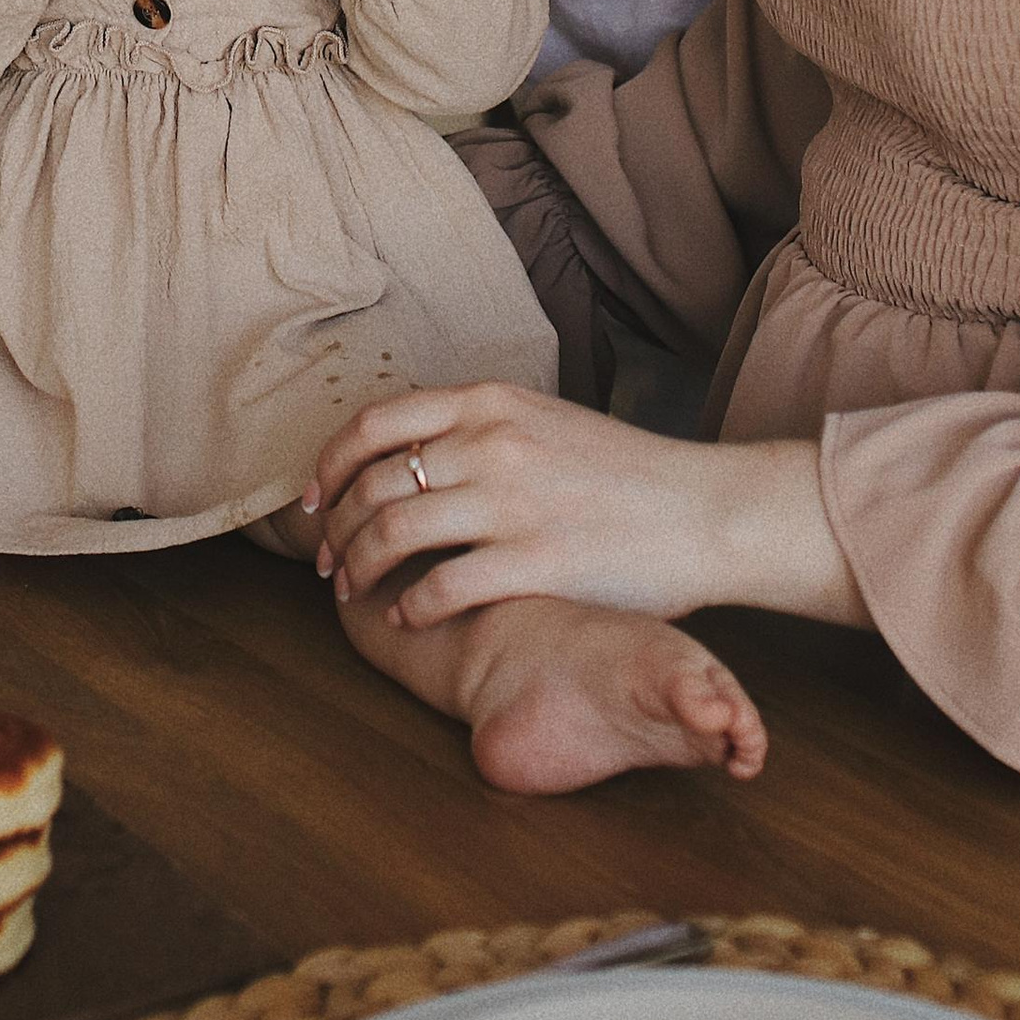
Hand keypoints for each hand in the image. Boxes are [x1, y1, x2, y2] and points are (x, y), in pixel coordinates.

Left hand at [302, 381, 863, 633]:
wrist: (706, 511)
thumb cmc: (627, 473)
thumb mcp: (544, 420)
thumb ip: (479, 427)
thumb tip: (411, 454)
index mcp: (490, 402)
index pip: (374, 425)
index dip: (328, 467)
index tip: (312, 501)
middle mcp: (492, 443)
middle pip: (372, 485)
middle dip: (335, 530)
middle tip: (328, 563)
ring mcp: (512, 502)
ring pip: (393, 534)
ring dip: (360, 568)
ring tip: (356, 591)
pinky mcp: (535, 561)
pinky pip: (441, 588)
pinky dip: (409, 607)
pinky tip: (407, 618)